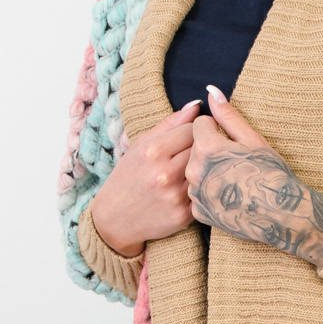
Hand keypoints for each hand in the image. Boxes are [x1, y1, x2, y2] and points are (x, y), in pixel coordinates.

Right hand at [90, 101, 202, 254]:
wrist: (115, 218)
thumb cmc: (129, 176)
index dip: (195, 131)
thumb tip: (197, 105)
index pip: (192, 129)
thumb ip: (170, 124)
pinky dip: (204, 189)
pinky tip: (196, 187)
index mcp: (153, 151)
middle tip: (197, 152)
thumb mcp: (141, 145)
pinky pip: (205, 193)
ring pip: (207, 171)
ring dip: (206, 168)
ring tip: (196, 168)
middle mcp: (164, 173)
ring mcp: (175, 196)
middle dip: (203, 148)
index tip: (192, 136)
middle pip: (203, 149)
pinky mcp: (184, 215)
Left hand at [186, 86, 322, 266]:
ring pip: (195, 170)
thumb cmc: (270, 173)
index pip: (200, 124)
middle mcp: (195, 170)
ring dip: (209, 170)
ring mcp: (195, 193)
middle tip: (236, 163)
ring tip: (234, 179)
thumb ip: (228, 114)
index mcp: (207, 147)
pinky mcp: (198, 211)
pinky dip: (210, 192)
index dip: (218, 130)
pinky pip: (199, 193)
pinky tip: (229, 195)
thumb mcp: (252, 139)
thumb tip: (211, 90)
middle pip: (195, 148)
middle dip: (210, 150)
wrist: (281, 215)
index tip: (234, 142)